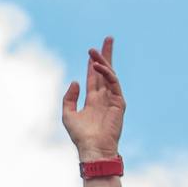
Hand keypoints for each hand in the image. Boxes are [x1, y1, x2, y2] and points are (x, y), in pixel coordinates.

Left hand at [61, 36, 124, 160]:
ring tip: (95, 50)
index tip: (92, 51)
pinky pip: (113, 82)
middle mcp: (104, 97)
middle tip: (107, 38)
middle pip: (106, 71)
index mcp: (93, 101)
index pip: (94, 78)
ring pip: (109, 74)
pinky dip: (106, 73)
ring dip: (103, 61)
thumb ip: (69, 97)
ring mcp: (113, 99)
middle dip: (106, 55)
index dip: (93, 64)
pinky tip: (97, 66)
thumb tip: (75, 81)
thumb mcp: (68, 115)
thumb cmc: (80, 136)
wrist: (93, 148)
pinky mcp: (119, 102)